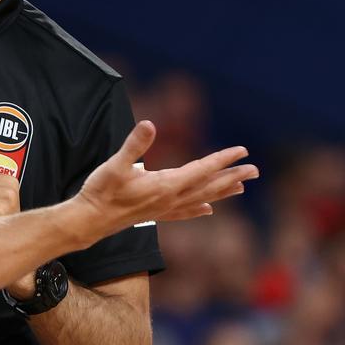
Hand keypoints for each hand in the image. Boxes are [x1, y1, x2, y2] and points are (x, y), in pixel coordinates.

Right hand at [69, 121, 257, 246]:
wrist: (89, 220)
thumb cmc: (101, 191)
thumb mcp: (115, 164)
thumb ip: (134, 145)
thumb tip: (149, 124)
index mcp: (165, 184)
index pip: (202, 169)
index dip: (222, 159)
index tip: (243, 151)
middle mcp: (170, 198)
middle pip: (208, 186)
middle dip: (232, 176)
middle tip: (255, 170)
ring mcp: (164, 208)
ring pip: (201, 198)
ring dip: (222, 191)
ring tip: (241, 187)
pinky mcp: (156, 213)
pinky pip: (185, 211)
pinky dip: (199, 209)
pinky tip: (209, 209)